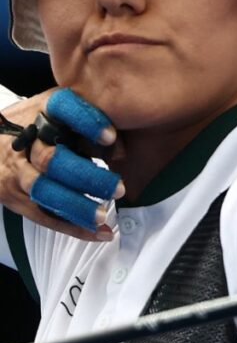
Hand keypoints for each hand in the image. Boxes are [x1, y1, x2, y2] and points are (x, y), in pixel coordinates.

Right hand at [0, 88, 122, 240]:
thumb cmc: (43, 122)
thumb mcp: (65, 113)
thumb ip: (93, 125)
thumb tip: (118, 150)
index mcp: (42, 110)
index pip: (62, 109)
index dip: (86, 122)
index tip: (110, 137)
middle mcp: (24, 141)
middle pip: (50, 160)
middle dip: (86, 176)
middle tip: (117, 188)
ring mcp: (14, 171)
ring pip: (43, 191)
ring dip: (76, 206)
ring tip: (103, 216)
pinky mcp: (12, 196)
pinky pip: (41, 216)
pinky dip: (72, 227)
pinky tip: (100, 233)